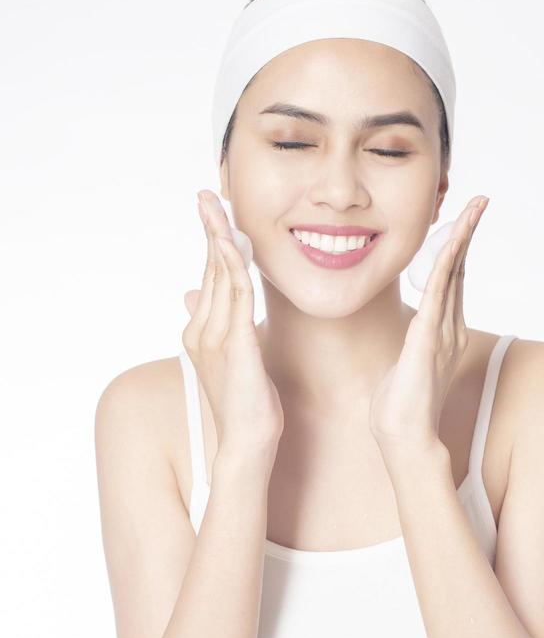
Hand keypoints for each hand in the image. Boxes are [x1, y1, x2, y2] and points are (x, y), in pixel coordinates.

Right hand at [182, 189, 283, 452]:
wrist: (246, 444)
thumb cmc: (247, 407)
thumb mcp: (236, 361)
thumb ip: (226, 330)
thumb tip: (207, 306)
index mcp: (203, 331)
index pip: (209, 276)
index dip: (212, 242)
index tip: (213, 212)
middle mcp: (202, 330)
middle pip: (209, 268)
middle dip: (209, 228)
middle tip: (208, 194)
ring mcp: (214, 337)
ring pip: (219, 276)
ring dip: (219, 237)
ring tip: (217, 206)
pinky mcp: (234, 345)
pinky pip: (235, 295)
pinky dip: (235, 265)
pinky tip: (238, 242)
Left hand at [368, 195, 488, 450]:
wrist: (403, 439)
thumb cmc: (399, 409)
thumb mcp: (402, 368)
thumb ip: (409, 350)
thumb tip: (406, 344)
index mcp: (442, 332)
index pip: (451, 280)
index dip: (457, 248)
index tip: (461, 220)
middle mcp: (449, 328)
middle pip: (459, 269)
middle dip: (468, 232)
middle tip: (479, 200)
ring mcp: (442, 332)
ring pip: (454, 274)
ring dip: (463, 238)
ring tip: (474, 207)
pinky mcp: (429, 339)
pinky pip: (440, 294)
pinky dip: (447, 265)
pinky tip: (452, 242)